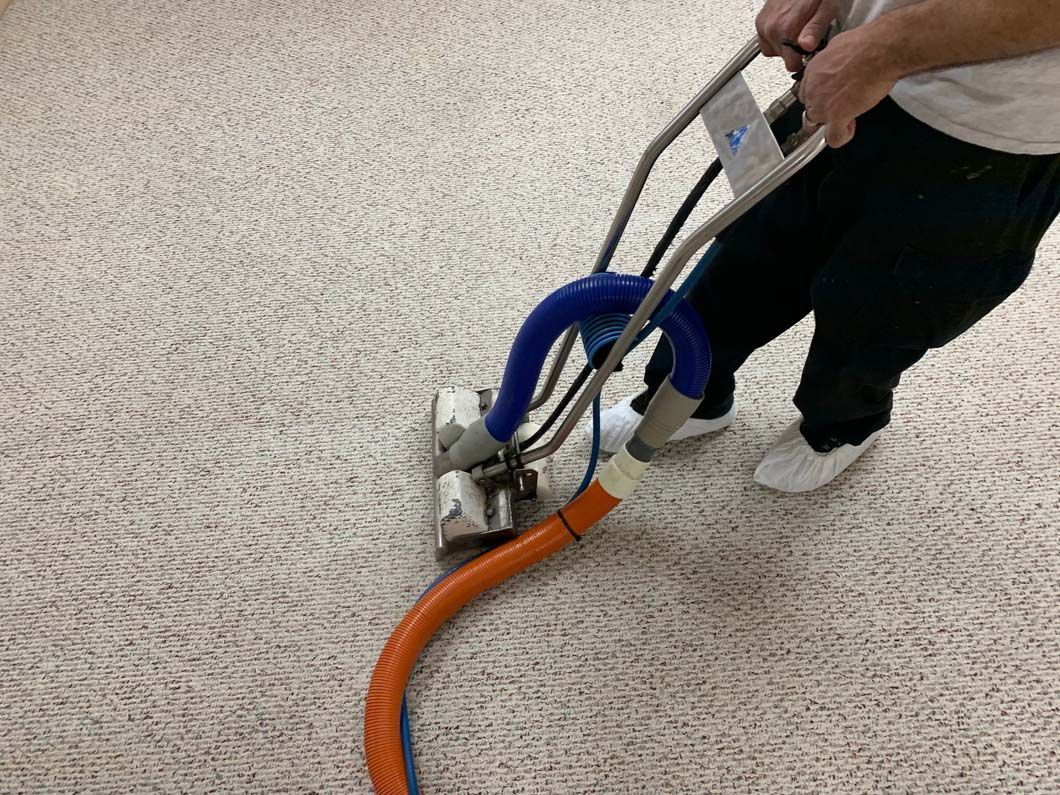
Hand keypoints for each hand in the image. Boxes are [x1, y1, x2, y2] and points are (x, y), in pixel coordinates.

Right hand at [756, 0, 839, 71]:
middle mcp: (771, 29)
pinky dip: (775, 37)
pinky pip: (764, 39)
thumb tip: (807, 47)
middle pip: (782, 58)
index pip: (791, 64)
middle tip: (805, 38)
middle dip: (794, 52)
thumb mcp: (825, 9)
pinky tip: (786, 27)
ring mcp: (763, 25)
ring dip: (783, 46)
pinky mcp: (760, 20)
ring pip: (771, 50)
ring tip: (795, 33)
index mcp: (786, 30)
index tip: (809, 54)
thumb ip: (814, 30)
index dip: (803, 61)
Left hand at [799, 26, 900, 146]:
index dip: (820, 96)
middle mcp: (814, 89)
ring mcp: (823, 104)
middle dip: (824, 111)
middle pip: (810, 110)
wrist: (879, 51)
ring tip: (847, 116)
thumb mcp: (840, 45)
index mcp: (813, 70)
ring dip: (831, 123)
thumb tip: (837, 61)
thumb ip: (833, 59)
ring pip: (816, 125)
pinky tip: (850, 127)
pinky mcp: (837, 116)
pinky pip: (833, 137)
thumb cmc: (866, 44)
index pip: (806, 92)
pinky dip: (842, 136)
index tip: (832, 96)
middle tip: (842, 105)